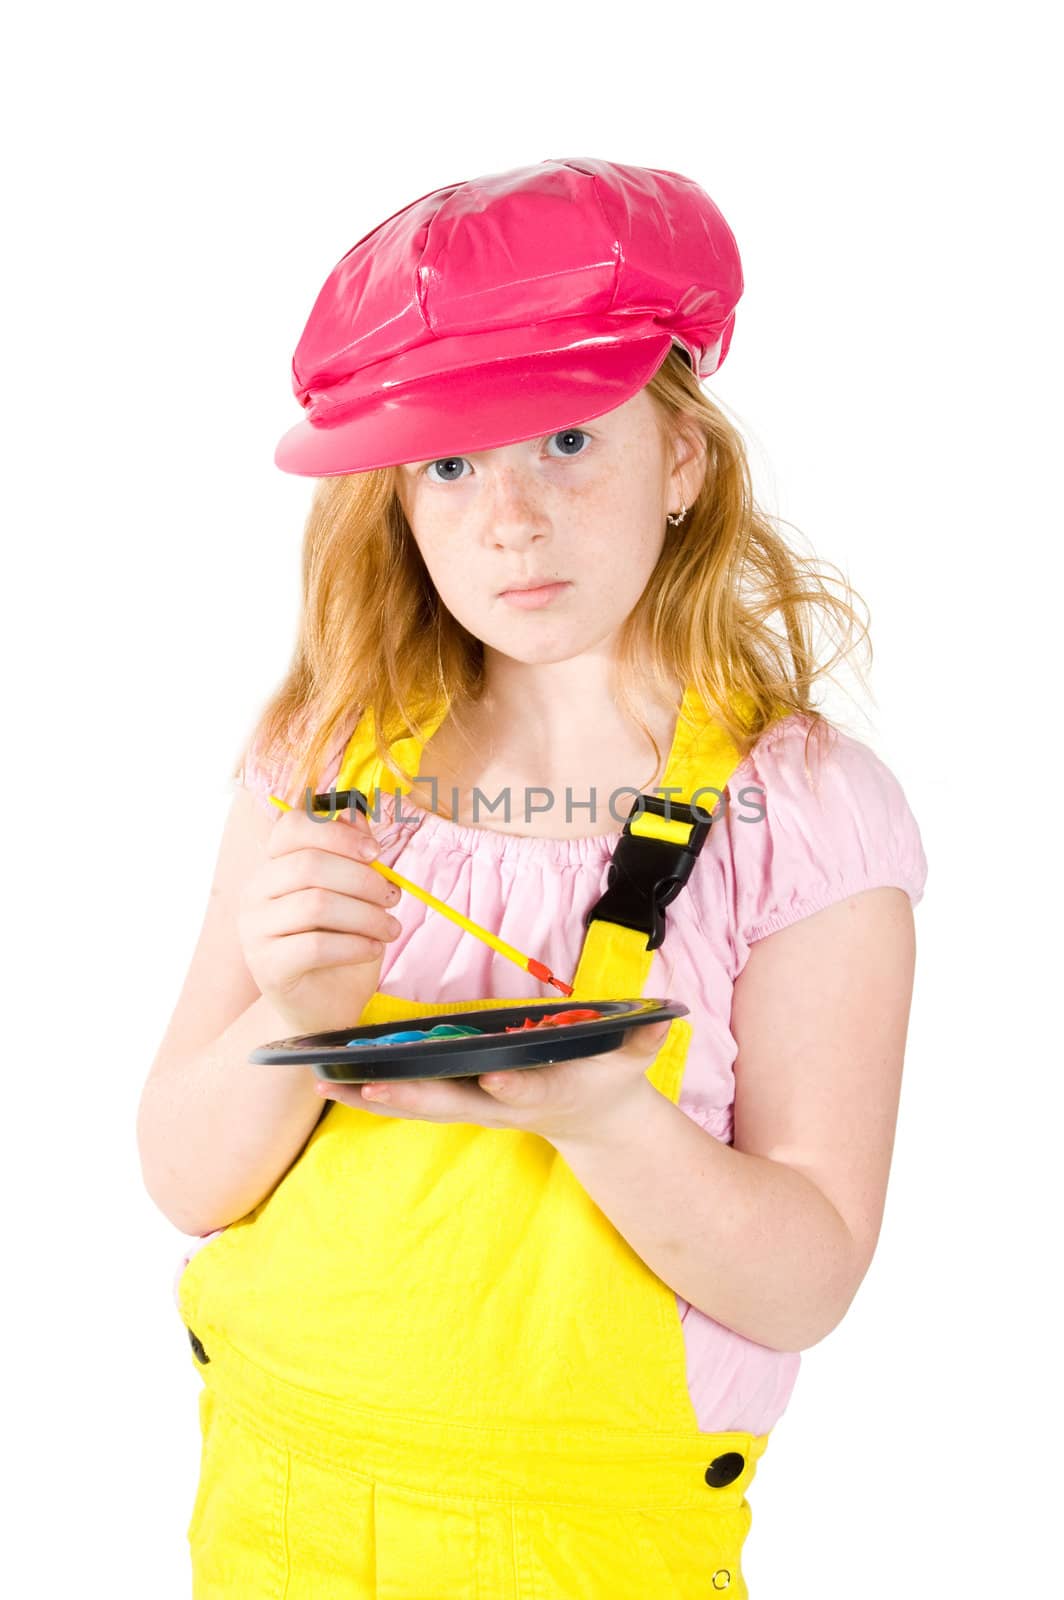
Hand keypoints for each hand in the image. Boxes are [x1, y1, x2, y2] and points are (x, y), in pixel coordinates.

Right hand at [237, 798, 403, 1036]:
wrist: (323, 1007)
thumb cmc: (339, 943)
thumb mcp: (353, 894)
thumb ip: (352, 853)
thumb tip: (356, 812)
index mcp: (273, 866)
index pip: (291, 827)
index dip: (337, 832)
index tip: (376, 852)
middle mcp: (255, 893)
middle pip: (310, 865)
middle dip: (363, 879)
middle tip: (393, 897)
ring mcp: (255, 931)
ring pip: (317, 905)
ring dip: (366, 915)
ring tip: (390, 928)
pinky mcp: (267, 968)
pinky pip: (316, 946)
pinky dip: (355, 945)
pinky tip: (373, 949)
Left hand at [315, 1018, 672, 1145]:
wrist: (592, 1118)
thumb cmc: (609, 1079)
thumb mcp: (634, 1058)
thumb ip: (644, 1040)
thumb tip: (664, 1022)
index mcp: (544, 1089)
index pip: (526, 1089)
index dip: (513, 1084)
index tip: (493, 1076)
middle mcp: (499, 1103)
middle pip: (450, 1103)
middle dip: (410, 1094)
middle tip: (368, 1085)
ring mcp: (473, 1106)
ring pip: (416, 1104)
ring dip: (371, 1096)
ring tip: (323, 1082)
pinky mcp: (455, 1101)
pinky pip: (406, 1099)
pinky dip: (369, 1093)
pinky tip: (329, 1082)